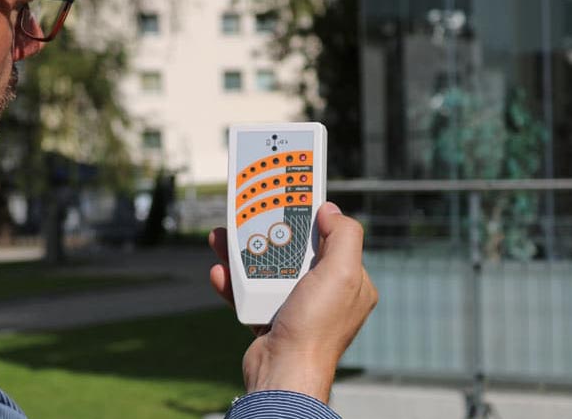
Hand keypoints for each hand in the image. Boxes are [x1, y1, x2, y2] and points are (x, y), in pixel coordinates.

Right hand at [208, 202, 376, 403]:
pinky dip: (234, 282)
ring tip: (223, 238)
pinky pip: (250, 292)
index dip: (309, 216)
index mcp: (349, 281)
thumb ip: (344, 236)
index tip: (288, 196)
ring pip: (267, 268)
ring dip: (243, 252)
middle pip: (294, 249)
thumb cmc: (314, 329)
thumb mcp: (342, 274)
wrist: (283, 374)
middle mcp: (325, 293)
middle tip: (248, 216)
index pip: (330, 237)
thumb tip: (331, 210)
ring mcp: (298, 306)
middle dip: (267, 232)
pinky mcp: (272, 318)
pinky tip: (221, 271)